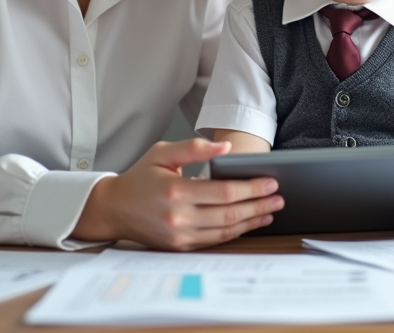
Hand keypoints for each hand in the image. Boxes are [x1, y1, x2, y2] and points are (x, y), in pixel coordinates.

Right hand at [73, 138, 283, 250]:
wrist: (115, 209)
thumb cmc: (140, 178)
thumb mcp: (163, 153)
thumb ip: (194, 148)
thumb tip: (225, 148)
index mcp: (175, 190)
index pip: (223, 192)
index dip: (250, 188)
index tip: (270, 182)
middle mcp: (178, 217)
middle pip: (229, 214)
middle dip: (258, 205)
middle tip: (278, 198)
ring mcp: (179, 235)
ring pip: (225, 231)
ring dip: (252, 221)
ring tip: (270, 212)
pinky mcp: (180, 246)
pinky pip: (215, 240)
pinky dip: (235, 233)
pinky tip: (249, 224)